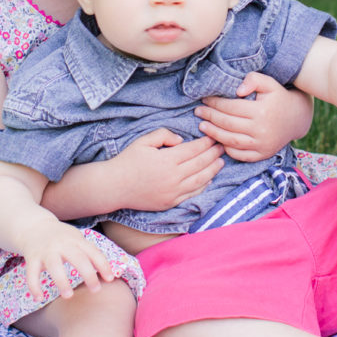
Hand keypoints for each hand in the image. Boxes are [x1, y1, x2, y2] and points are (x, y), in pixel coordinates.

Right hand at [20, 215, 120, 302]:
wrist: (34, 226)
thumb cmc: (61, 237)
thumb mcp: (77, 239)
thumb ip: (90, 253)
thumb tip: (110, 273)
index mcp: (75, 240)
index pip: (93, 252)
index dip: (103, 265)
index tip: (110, 279)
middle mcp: (62, 244)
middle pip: (77, 258)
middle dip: (88, 274)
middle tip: (95, 290)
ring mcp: (46, 251)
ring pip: (54, 266)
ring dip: (62, 281)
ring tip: (68, 296)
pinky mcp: (32, 257)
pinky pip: (31, 273)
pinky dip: (34, 286)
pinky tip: (38, 298)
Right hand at [109, 126, 223, 209]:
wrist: (115, 186)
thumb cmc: (127, 161)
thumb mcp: (143, 141)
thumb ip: (164, 135)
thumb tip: (181, 140)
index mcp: (167, 160)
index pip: (193, 149)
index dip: (205, 143)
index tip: (213, 137)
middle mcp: (173, 177)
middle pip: (200, 164)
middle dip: (213, 154)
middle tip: (222, 147)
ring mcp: (172, 192)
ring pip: (200, 180)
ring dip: (213, 170)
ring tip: (221, 162)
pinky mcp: (170, 202)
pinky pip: (192, 193)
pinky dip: (203, 185)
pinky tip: (209, 179)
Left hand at [195, 73, 312, 161]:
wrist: (297, 117)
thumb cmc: (278, 97)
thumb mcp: (269, 83)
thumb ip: (253, 80)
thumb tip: (237, 90)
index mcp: (261, 111)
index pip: (230, 107)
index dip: (214, 103)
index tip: (204, 99)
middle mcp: (261, 130)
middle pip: (227, 124)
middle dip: (210, 117)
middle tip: (198, 112)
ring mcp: (262, 144)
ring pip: (230, 140)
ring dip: (213, 134)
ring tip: (202, 126)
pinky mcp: (262, 154)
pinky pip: (240, 154)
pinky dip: (227, 148)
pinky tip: (218, 140)